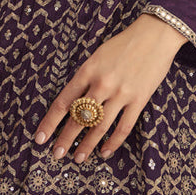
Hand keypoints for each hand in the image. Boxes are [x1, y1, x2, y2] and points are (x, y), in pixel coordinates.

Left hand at [33, 13, 184, 162]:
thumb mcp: (97, 55)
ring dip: (87, 145)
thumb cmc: (124, 43)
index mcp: (88, 70)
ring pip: (99, 127)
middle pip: (78, 118)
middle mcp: (102, 84)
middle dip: (65, 139)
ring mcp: (121, 93)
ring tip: (78, 159)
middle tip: (56, 154)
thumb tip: (73, 102)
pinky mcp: (139, 100)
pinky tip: (104, 152)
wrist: (155, 35)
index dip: (50, 122)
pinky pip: (124, 127)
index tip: (40, 138)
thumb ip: (85, 77)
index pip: (63, 102)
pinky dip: (113, 142)